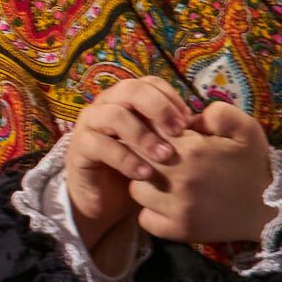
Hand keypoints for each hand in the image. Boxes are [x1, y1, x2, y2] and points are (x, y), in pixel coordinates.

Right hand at [65, 76, 193, 246]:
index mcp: (127, 99)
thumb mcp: (160, 147)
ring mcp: (90, 124)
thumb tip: (202, 122)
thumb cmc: (139, 166)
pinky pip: (100, 145)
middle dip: (158, 109)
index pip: (149, 83)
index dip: (170, 98)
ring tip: (164, 156)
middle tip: (180, 133)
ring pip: (114, 115)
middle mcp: (106, 104)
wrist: (105, 198)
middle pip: (130, 90)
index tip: (190, 122)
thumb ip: (176, 132)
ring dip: (143, 135)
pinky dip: (126, 159)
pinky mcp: (79, 148)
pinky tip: (144, 174)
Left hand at [129, 100, 274, 244]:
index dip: (154, 131)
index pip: (149, 131)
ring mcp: (176, 208)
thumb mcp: (246, 128)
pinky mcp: (178, 231)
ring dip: (145, 183)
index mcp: (191, 150)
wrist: (270, 208)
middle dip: (145, 155)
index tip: (166, 136)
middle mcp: (178, 179)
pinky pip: (145, 219)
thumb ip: (219, 112)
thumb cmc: (254, 165)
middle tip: (162, 158)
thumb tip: (189, 115)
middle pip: (136, 160)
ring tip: (164, 180)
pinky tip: (166, 203)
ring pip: (136, 189)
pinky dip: (150, 212)